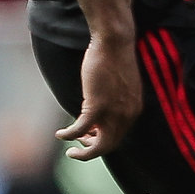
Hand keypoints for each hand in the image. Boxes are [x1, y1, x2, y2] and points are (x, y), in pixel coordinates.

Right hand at [57, 32, 142, 160]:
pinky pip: (81, 129)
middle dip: (92, 150)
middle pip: (109, 145)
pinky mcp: (97, 106)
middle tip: (78, 147)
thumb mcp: (121, 85)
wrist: (114, 42)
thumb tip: (102, 110)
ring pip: (98, 145)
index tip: (90, 136)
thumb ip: (116, 101)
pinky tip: (60, 134)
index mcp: (134, 110)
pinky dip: (69, 135)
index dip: (102, 140)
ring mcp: (113, 112)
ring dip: (82, 151)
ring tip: (69, 149)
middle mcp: (127, 115)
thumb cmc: (115, 58)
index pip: (119, 136)